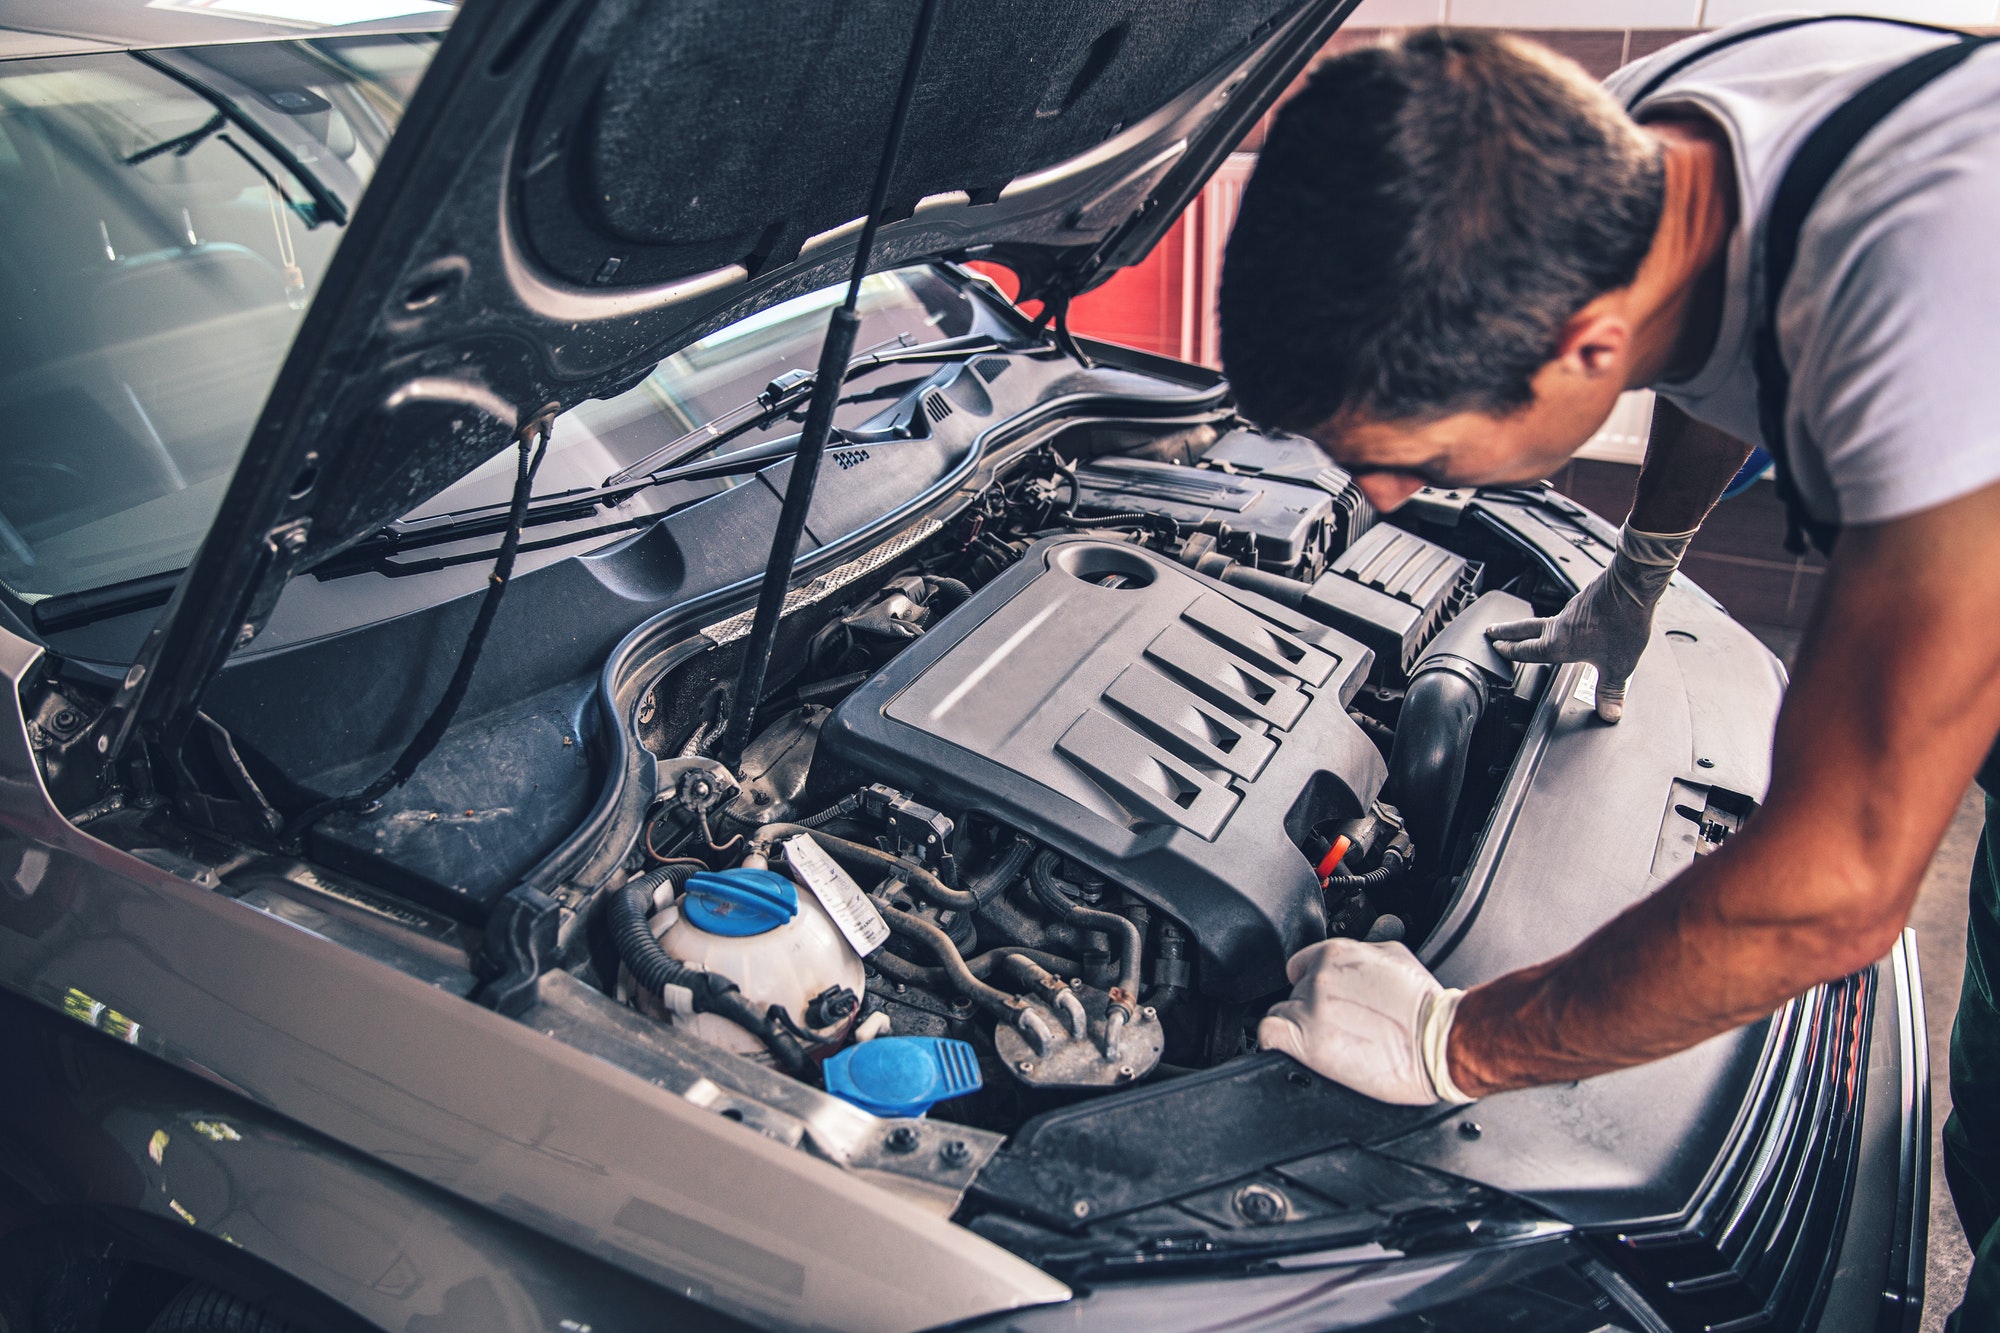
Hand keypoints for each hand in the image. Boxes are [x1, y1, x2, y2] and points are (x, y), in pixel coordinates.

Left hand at [1257, 939, 1472, 1104]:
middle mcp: (1319, 977)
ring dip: (1300, 1029)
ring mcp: (1311, 1009)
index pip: (1298, 965)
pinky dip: (1277, 1043)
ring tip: (1334, 1041)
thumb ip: (1360, 951)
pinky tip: (1299, 1052)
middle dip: (1311, 1009)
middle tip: (1340, 1026)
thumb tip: (1349, 957)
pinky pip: (1269, 1035)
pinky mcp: (1308, 1043)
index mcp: (1336, 952)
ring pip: (1282, 1014)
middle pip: (1292, 993)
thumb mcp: (1396, 956)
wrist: (1439, 1042)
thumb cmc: (1426, 1007)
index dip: (1309, 985)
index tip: (1323, 1001)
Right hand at [1483, 522, 1696, 722]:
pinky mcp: (1586, 598)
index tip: (1496, 648)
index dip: (1509, 651)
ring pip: (1547, 619)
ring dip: (1535, 625)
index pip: (1525, 650)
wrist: (1633, 585)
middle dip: (1507, 631)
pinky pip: (1569, 611)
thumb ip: (1611, 691)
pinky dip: (1563, 617)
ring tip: (1532, 630)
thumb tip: (1609, 712)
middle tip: (1492, 630)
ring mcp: (1572, 609)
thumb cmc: (1623, 622)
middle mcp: (1560, 625)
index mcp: (1559, 644)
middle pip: (1525, 628)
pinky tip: (1574, 620)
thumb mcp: (1619, 666)